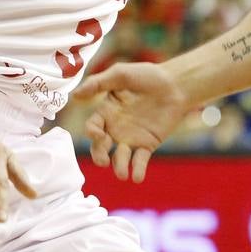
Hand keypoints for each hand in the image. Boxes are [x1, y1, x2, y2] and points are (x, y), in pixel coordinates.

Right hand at [74, 62, 188, 182]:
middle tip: (103, 161)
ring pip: (119, 158)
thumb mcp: (120, 74)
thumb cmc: (147, 75)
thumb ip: (98, 83)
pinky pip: (139, 160)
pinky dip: (137, 170)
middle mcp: (115, 128)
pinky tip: (136, 177)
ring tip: (121, 173)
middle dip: (99, 155)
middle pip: (101, 147)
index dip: (91, 132)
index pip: (92, 126)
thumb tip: (74, 96)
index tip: (97, 133)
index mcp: (106, 112)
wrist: (176, 84)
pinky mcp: (148, 144)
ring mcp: (131, 138)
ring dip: (118, 167)